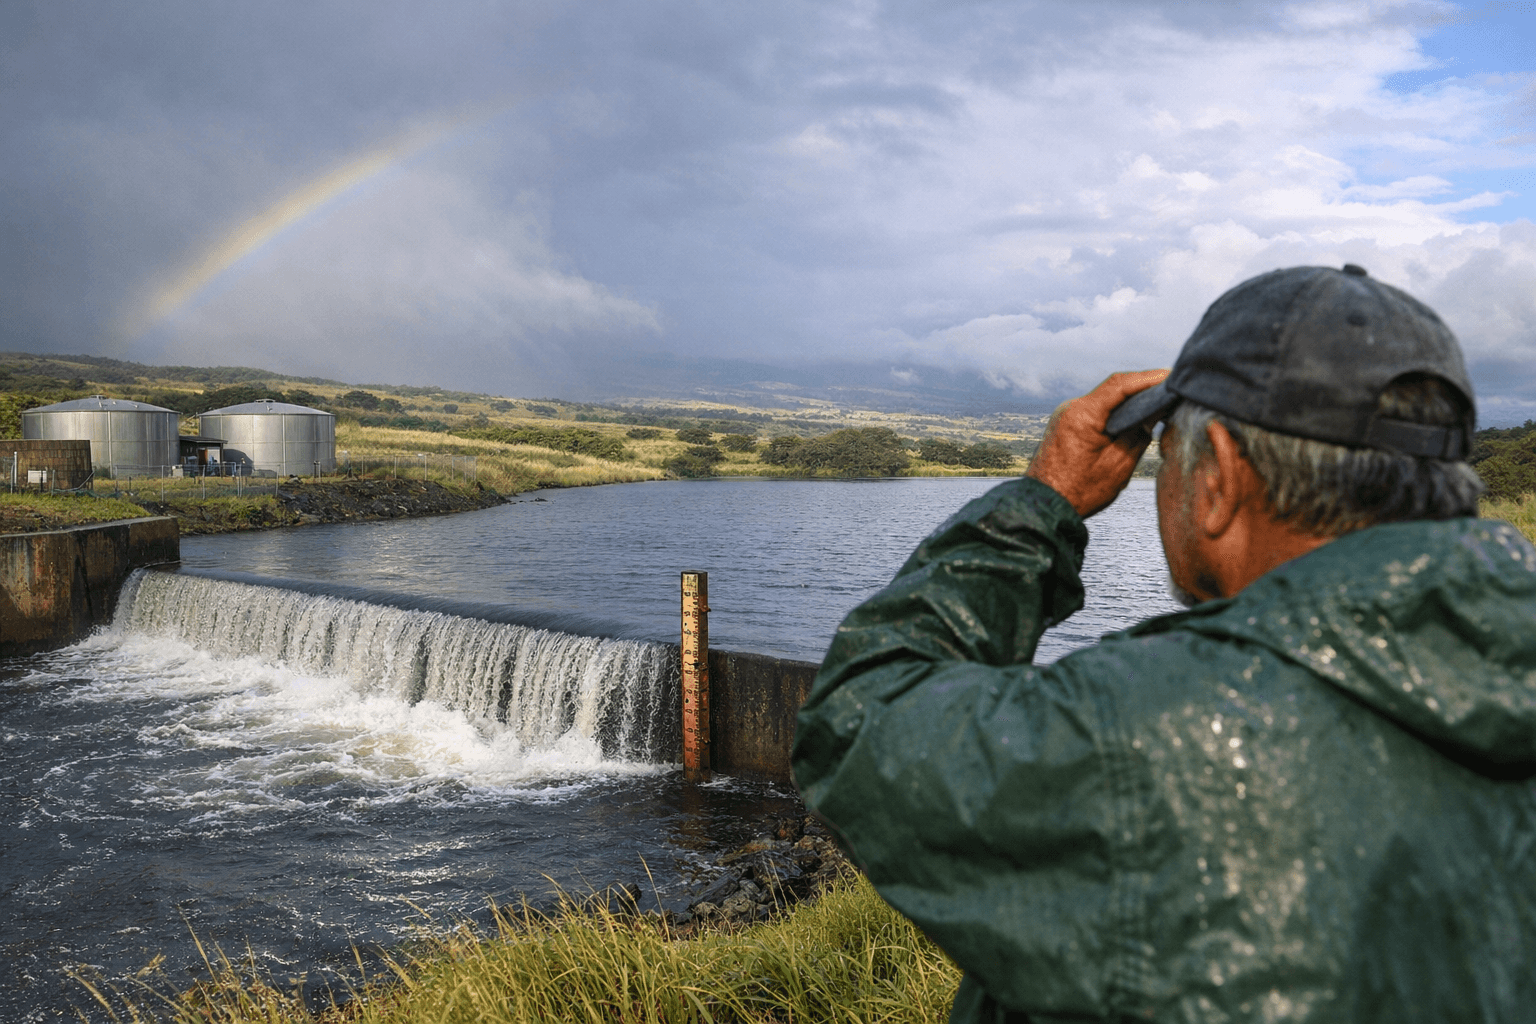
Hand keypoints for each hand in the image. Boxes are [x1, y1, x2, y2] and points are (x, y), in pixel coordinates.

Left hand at [1025, 370, 1168, 517]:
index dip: (1149, 378)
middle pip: (1113, 389)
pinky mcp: (1066, 424)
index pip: (1121, 385)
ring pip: (1105, 400)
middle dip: (1143, 389)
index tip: (1171, 376)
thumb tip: (1153, 413)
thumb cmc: (1079, 492)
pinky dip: (1115, 412)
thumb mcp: (1118, 465)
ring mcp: (1066, 415)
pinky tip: (1134, 420)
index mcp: (1083, 415)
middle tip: (1172, 391)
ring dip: (1130, 401)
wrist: (1043, 507)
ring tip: (1159, 405)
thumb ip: (1139, 435)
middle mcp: (1071, 408)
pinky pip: (1095, 411)